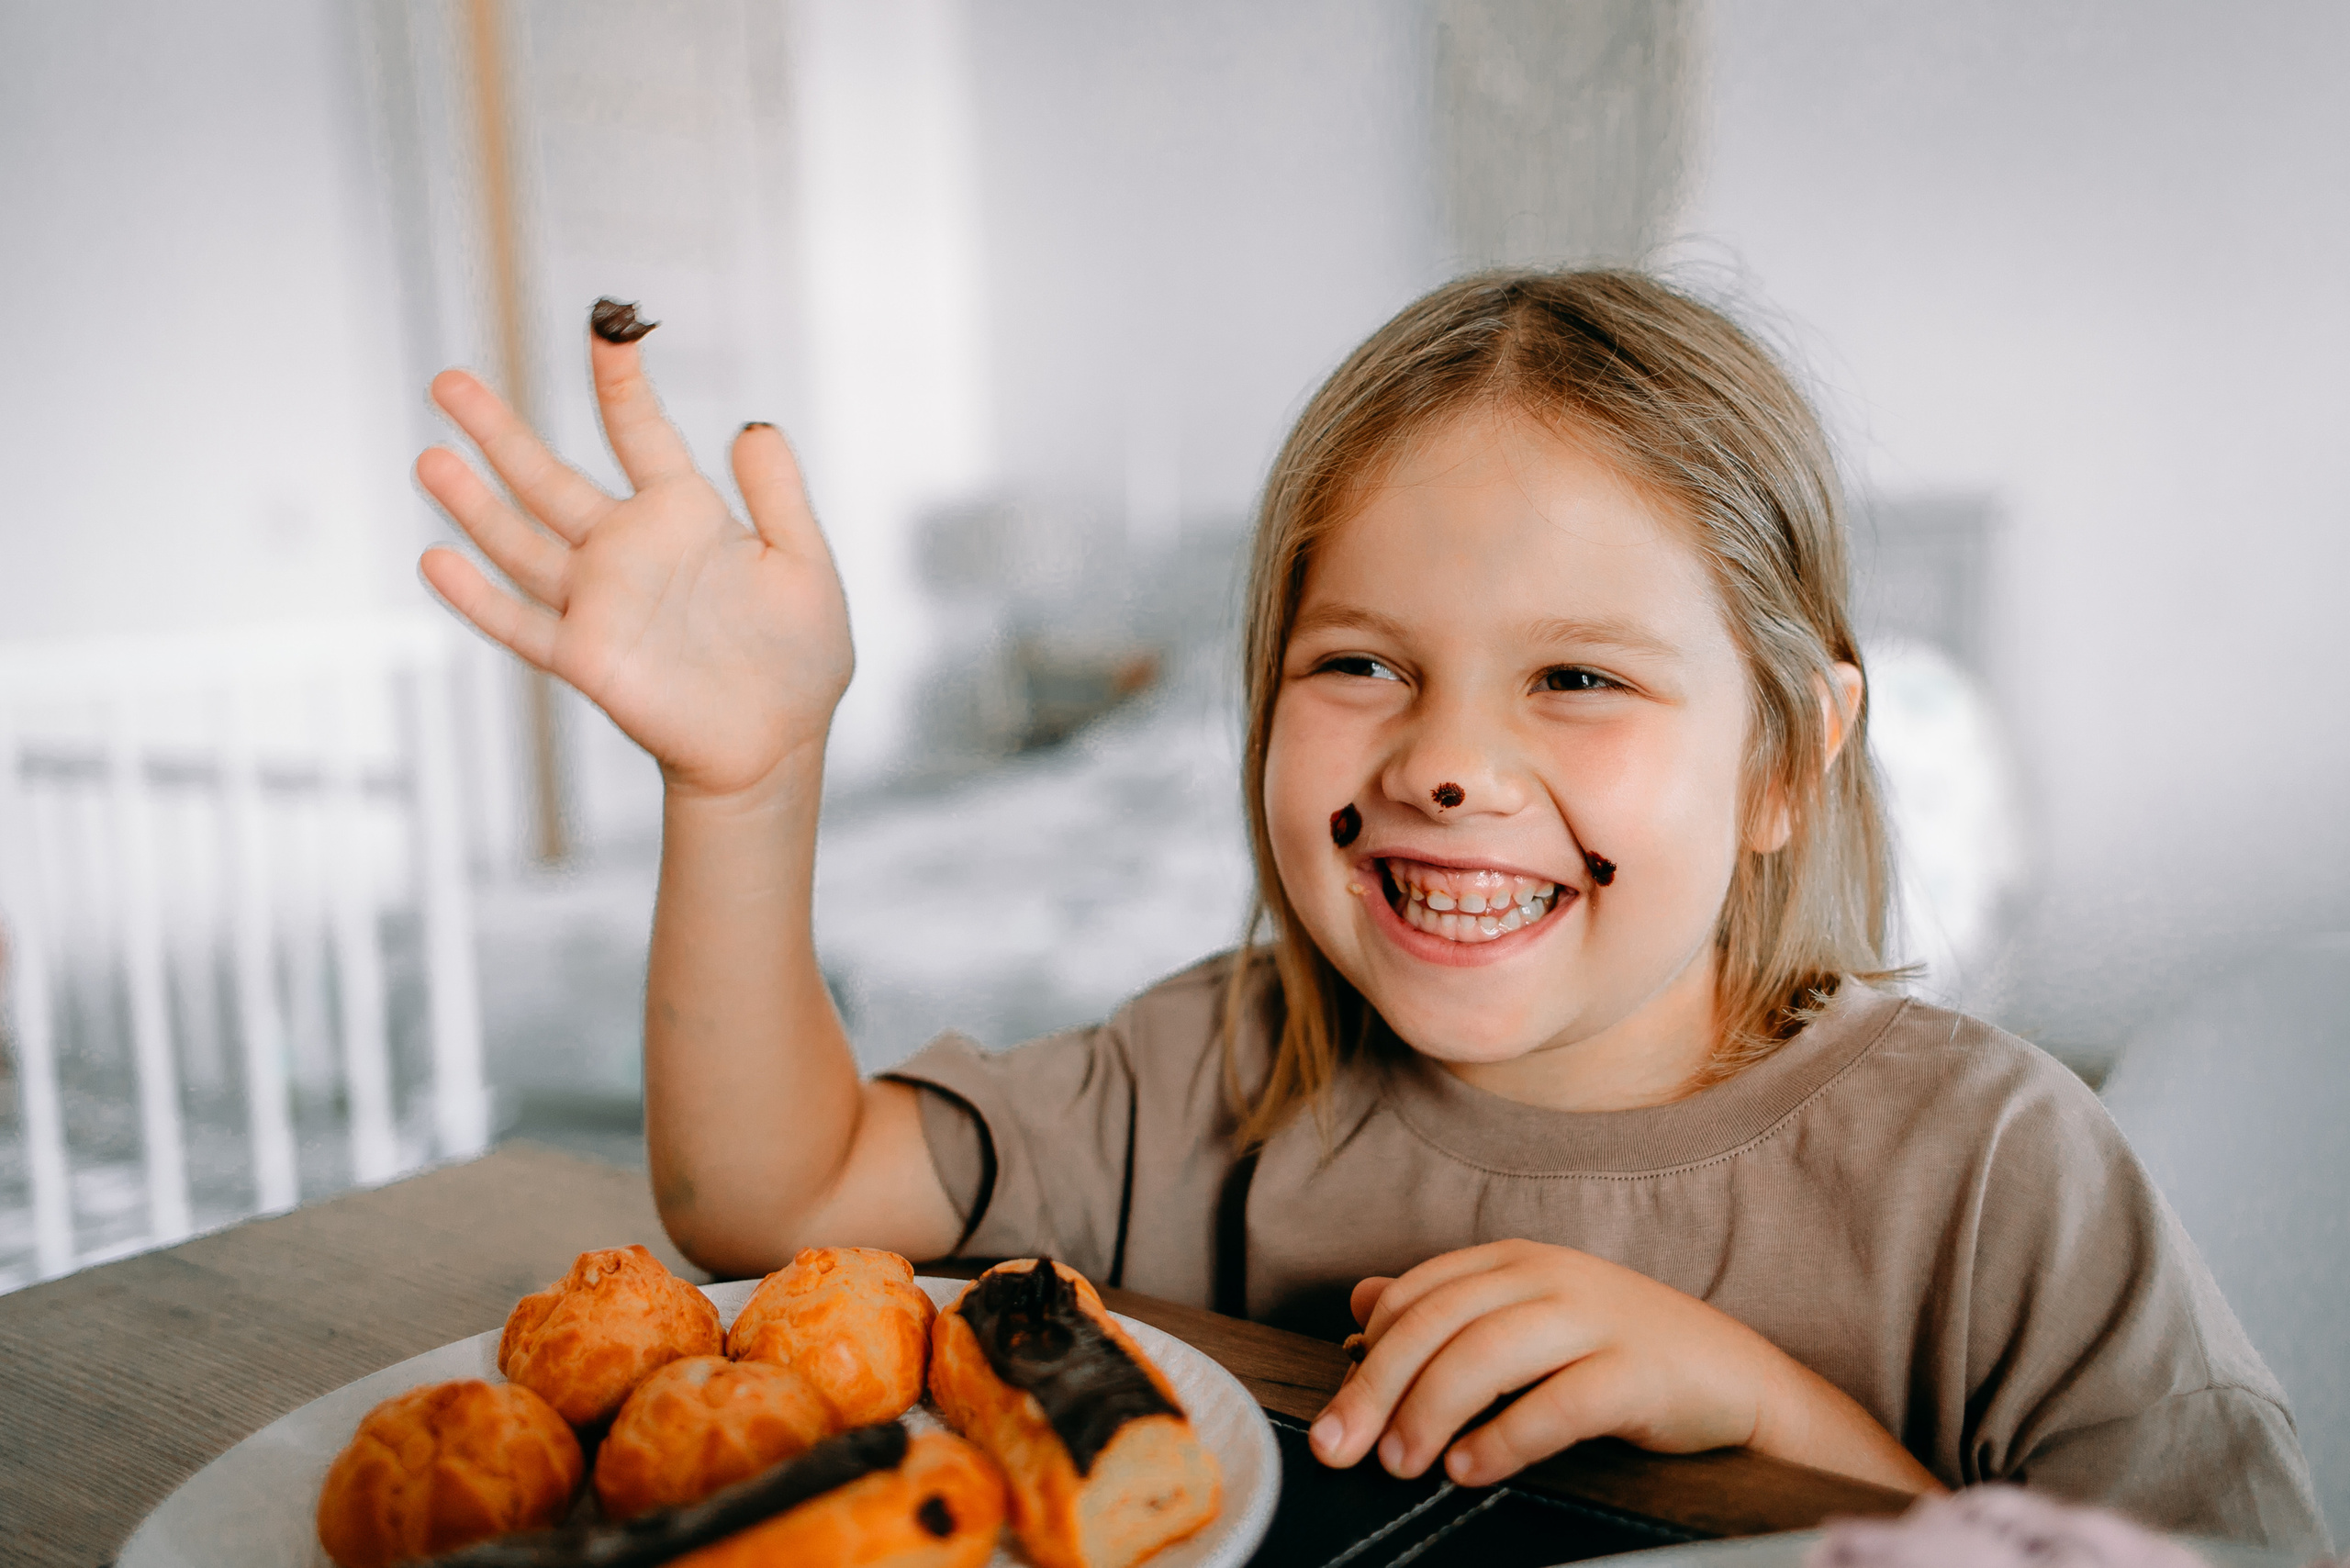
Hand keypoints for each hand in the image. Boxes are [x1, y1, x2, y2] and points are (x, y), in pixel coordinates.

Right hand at [416, 327, 851, 801]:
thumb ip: (778, 496)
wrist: (778, 744)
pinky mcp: (585, 657)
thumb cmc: (798, 659)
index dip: (620, 383)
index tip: (607, 328)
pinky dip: (476, 596)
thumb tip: (754, 425)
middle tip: (447, 382)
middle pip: (548, 479)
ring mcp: (600, 602)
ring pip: (521, 542)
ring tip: (429, 457)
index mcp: (683, 516)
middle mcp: (629, 550)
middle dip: (498, 431)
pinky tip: (434, 559)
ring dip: (473, 503)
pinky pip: (521, 622)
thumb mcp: (805, 565)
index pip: (639, 434)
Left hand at [1309, 1239, 1937, 1492]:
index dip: (1368, 1353)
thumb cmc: (1617, 1351)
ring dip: (1430, 1412)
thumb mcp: (1528, 1315)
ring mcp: (1595, 1318)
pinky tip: (1469, 1469)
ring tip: (1400, 1463)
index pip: (1418, 1296)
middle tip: (1340, 1448)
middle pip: (1438, 1324)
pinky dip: (1504, 1438)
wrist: (1734, 1379)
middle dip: (1377, 1388)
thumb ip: (1450, 1306)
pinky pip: (1558, 1403)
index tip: (1334, 1413)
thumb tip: (1365, 1301)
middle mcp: (1549, 1276)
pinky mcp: (1637, 1372)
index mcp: (1515, 1260)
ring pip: (1487, 1354)